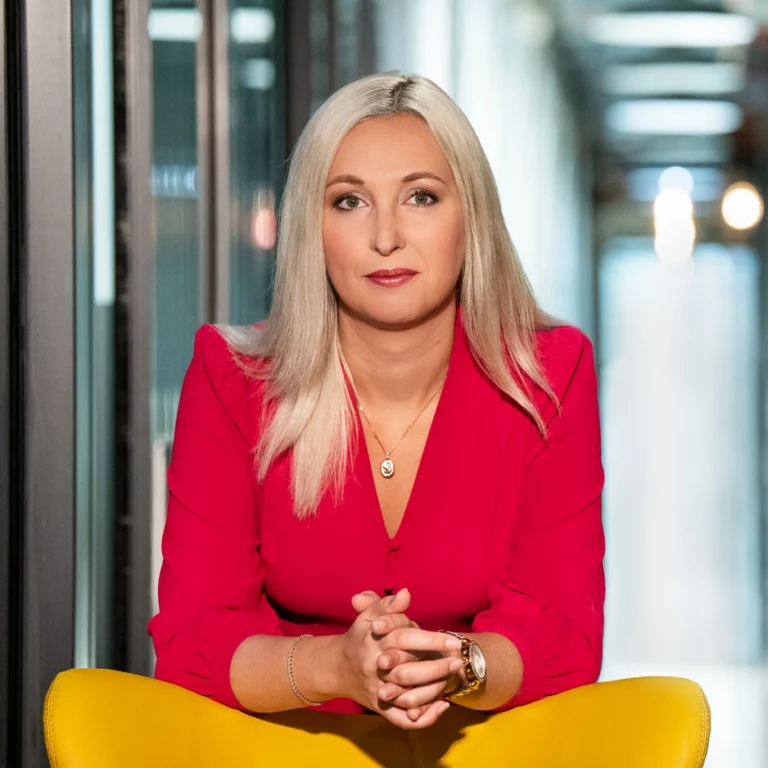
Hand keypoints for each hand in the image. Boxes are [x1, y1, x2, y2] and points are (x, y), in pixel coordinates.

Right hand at [337, 588, 459, 729]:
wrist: (337, 667)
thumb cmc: (360, 637)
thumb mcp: (369, 616)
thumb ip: (388, 604)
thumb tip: (406, 593)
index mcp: (374, 642)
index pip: (404, 639)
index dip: (430, 639)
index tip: (453, 641)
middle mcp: (375, 668)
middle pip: (408, 671)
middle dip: (436, 668)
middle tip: (457, 662)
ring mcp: (378, 690)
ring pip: (408, 698)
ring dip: (433, 692)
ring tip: (451, 681)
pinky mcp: (381, 708)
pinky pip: (403, 719)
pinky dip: (424, 718)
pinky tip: (442, 706)